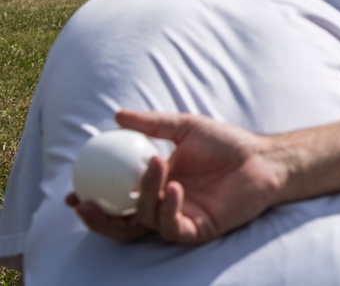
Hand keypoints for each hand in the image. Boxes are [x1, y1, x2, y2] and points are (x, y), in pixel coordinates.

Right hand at [68, 110, 284, 244]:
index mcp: (156, 184)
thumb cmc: (227, 143)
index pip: (116, 199)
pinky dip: (168, 208)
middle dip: (98, 218)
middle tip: (85, 202)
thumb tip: (117, 115)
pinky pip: (172, 225)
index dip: (92, 199)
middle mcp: (163, 204)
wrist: (261, 157)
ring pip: (144, 220)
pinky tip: (175, 187)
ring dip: (143, 195)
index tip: (73, 190)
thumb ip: (152, 125)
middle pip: (120, 222)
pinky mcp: (197, 229)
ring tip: (155, 167)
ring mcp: (179, 217)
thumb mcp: (185, 127)